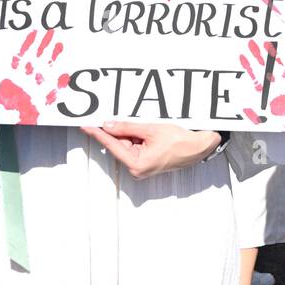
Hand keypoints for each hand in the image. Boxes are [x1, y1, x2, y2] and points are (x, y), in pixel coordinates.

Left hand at [81, 122, 219, 178]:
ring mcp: (142, 166)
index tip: (85, 125)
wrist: (199, 146)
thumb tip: (107, 125)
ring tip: (137, 123)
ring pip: (127, 144)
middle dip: (115, 130)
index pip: (111, 145)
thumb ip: (127, 128)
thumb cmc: (179, 141)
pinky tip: (138, 128)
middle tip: (105, 116)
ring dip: (127, 133)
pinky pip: (135, 146)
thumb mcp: (150, 130)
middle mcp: (137, 169)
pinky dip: (134, 136)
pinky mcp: (147, 161)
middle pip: (119, 145)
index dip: (97, 133)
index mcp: (137, 164)